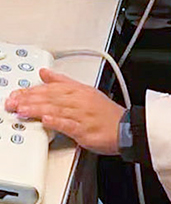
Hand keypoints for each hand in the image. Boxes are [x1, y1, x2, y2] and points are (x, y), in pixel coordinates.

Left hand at [5, 68, 125, 154]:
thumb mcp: (84, 90)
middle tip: (14, 101)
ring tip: (23, 110)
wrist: (124, 127)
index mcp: (78, 90)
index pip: (52, 87)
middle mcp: (79, 100)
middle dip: (30, 99)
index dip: (33, 90)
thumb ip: (62, 81)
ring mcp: (82, 115)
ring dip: (38, 109)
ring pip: (57, 109)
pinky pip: (70, 125)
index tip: (18, 93)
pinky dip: (58, 122)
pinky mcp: (85, 130)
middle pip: (52, 97)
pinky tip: (46, 121)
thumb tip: (45, 73)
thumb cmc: (105, 112)